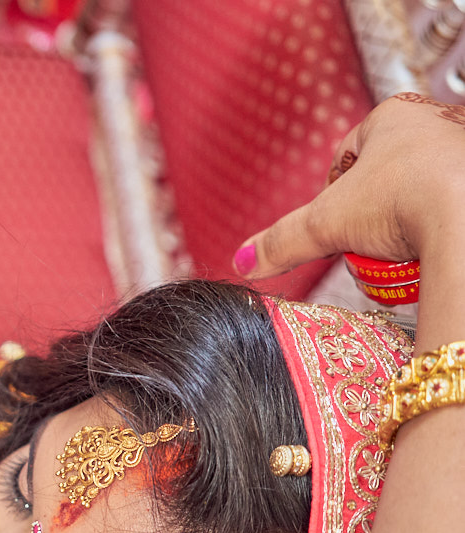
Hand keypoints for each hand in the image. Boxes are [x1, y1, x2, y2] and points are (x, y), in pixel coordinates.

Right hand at [235, 93, 464, 278]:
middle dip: (374, 218)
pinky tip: (440, 241)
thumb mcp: (326, 224)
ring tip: (410, 245)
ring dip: (409, 224)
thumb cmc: (410, 199)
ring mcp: (464, 148)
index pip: (346, 163)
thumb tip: (245, 261)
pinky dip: (443, 226)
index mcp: (391, 116)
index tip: (339, 228)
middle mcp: (435, 122)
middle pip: (384, 182)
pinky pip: (452, 204)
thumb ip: (281, 242)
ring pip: (420, 195)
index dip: (335, 201)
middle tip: (373, 242)